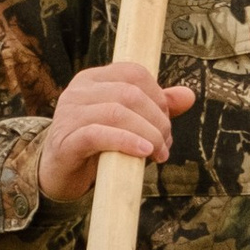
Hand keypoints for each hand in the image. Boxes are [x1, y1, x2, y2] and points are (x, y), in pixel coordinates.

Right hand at [38, 63, 195, 204]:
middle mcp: (78, 91)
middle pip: (129, 93)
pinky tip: (143, 152)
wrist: (60, 175)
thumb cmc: (98, 146)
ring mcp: (68, 115)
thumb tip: (189, 95)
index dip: (159, 97)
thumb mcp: (130, 123)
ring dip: (147, 134)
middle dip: (157, 120)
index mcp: (94, 79)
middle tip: (166, 145)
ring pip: (116, 112)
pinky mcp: (65, 141)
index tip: (167, 123)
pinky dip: (126, 141)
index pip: (134, 73)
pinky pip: (98, 134)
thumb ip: (157, 107)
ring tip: (158, 153)